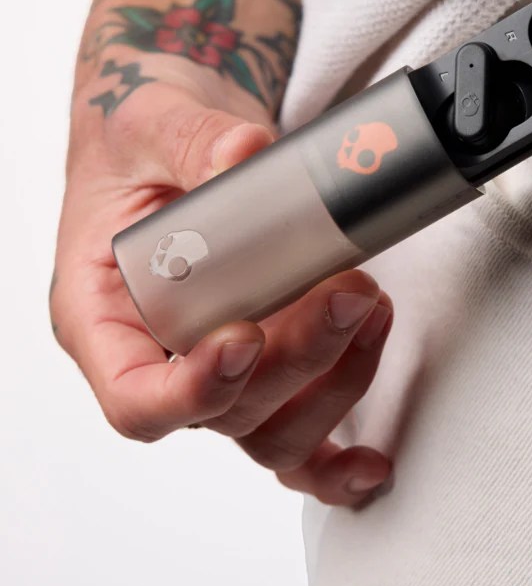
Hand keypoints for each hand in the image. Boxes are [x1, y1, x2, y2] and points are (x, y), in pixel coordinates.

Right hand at [52, 73, 392, 506]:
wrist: (175, 139)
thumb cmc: (143, 144)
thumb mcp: (150, 122)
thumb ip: (194, 142)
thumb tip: (245, 156)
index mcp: (104, 316)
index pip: (134, 397)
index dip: (191, 391)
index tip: (244, 339)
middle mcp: (160, 359)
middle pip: (227, 411)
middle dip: (298, 359)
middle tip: (351, 294)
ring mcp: (218, 371)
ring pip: (273, 429)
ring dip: (336, 384)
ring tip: (374, 308)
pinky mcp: (267, 366)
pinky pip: (296, 441)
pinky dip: (336, 462)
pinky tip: (374, 463)